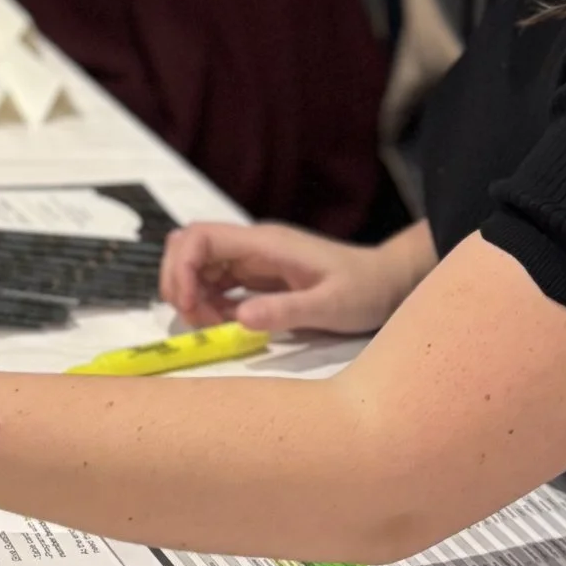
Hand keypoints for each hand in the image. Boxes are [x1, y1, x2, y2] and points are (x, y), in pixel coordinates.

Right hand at [159, 217, 409, 337]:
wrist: (386, 283)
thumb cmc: (363, 290)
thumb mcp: (330, 306)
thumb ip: (286, 310)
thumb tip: (239, 318)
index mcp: (265, 243)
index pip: (201, 237)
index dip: (183, 268)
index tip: (190, 306)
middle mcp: (252, 247)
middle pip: (190, 247)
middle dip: (179, 282)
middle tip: (196, 321)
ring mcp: (252, 261)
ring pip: (199, 267)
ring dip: (193, 297)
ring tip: (213, 328)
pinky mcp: (257, 278)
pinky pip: (217, 285)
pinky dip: (209, 305)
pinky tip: (226, 326)